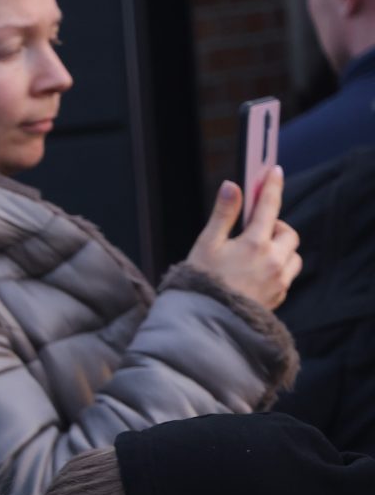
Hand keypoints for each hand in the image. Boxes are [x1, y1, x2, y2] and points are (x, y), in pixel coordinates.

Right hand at [183, 168, 302, 310]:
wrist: (204, 323)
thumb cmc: (200, 283)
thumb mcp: (206, 245)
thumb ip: (223, 214)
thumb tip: (232, 186)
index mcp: (254, 244)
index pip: (270, 206)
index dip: (272, 186)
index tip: (274, 171)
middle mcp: (273, 261)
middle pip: (289, 233)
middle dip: (276, 227)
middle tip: (257, 230)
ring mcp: (279, 281)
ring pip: (293, 256)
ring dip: (281, 250)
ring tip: (258, 255)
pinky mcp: (278, 297)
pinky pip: (287, 276)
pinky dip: (278, 270)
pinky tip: (256, 275)